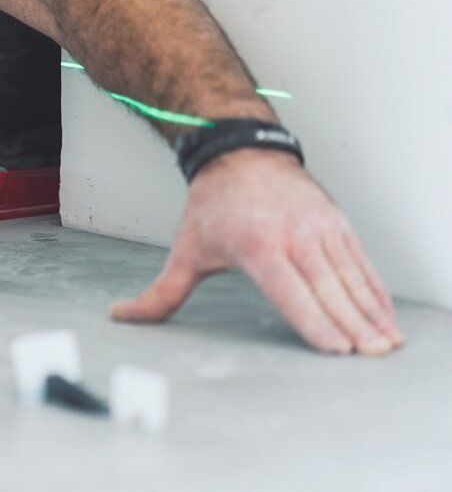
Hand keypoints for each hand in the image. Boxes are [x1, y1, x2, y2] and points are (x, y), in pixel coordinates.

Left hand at [110, 149, 403, 354]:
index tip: (336, 348)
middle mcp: (293, 235)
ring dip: (371, 313)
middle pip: (327, 288)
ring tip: (384, 344)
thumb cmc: (212, 205)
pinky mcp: (336, 223)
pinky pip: (360, 263)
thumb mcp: (185, 249)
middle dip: (351, 325)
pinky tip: (384, 317)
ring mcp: (318, 227)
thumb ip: (161, 292)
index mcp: (256, 245)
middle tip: (369, 356)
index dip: (315, 321)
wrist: (241, 152)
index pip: (290, 290)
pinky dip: (375, 291)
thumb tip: (122, 315)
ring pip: (350, 277)